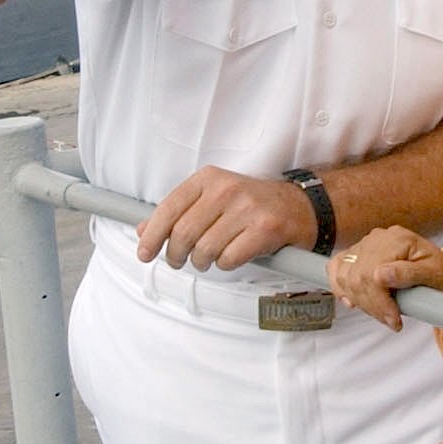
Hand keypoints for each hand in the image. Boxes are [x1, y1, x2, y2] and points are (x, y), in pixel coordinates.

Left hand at [137, 166, 316, 271]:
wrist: (299, 207)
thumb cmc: (251, 205)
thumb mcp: (212, 199)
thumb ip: (179, 213)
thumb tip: (144, 231)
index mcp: (209, 178)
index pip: (169, 208)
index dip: (153, 235)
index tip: (145, 252)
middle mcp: (227, 189)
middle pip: (184, 233)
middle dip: (176, 255)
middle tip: (178, 261)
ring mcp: (247, 208)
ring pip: (205, 249)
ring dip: (201, 262)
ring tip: (208, 259)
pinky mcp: (265, 229)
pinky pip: (229, 259)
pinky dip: (225, 265)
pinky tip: (232, 256)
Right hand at [327, 228, 442, 330]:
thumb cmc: (441, 274)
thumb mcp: (435, 274)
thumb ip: (409, 273)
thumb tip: (381, 275)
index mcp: (398, 239)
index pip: (373, 273)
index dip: (380, 302)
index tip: (394, 320)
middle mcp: (379, 238)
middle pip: (357, 277)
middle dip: (372, 306)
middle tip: (390, 320)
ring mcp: (366, 244)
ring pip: (345, 276)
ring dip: (360, 301)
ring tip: (381, 313)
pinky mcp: (358, 252)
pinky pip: (336, 266)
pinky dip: (340, 286)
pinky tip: (353, 301)